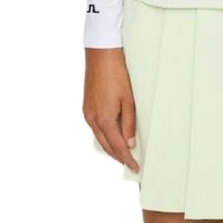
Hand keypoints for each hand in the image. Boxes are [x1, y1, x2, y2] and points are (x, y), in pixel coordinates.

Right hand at [83, 47, 140, 172]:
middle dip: (118, 156)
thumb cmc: (117, 74)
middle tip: (131, 164)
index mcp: (104, 119)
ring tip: (123, 154)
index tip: (136, 167)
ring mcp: (87, 113)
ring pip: (100, 138)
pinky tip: (112, 136)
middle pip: (106, 146)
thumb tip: (129, 143)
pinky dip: (105, 136)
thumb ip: (129, 123)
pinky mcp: (86, 107)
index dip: (127, 159)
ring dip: (111, 147)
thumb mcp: (128, 99)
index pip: (117, 146)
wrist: (101, 55)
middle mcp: (92, 119)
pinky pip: (95, 129)